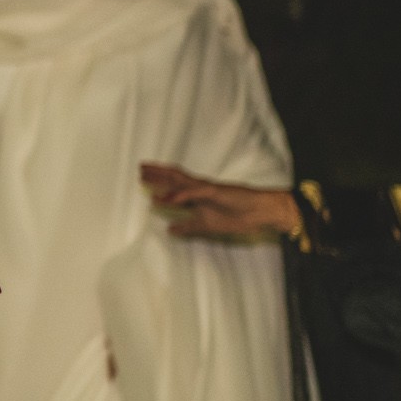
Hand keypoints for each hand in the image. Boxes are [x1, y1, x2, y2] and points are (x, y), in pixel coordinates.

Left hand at [140, 162, 298, 238]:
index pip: (174, 187)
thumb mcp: (206, 226)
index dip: (159, 185)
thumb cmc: (237, 216)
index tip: (143, 183)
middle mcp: (199, 190)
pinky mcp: (215, 192)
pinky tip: (169, 196)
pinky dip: (182, 194)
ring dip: (163, 178)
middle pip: (173, 180)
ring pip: (180, 180)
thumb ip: (188, 226)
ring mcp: (206, 189)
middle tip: (140, 170)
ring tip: (146, 174)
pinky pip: (195, 192)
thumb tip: (170, 230)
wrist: (260, 212)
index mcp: (197, 197)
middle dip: (157, 175)